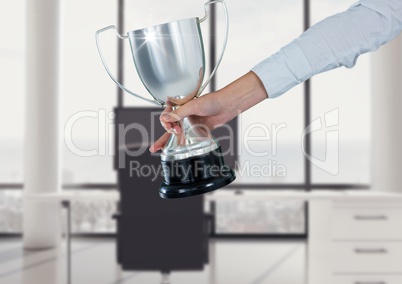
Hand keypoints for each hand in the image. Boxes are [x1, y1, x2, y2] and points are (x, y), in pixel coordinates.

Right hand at [149, 71, 268, 152]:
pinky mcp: (197, 129)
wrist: (225, 106)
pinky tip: (176, 149)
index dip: (166, 122)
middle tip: (166, 139)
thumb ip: (179, 113)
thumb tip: (166, 119)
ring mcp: (190, 123)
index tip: (170, 127)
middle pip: (169, 126)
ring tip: (161, 149)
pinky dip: (181, 143)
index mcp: (180, 106)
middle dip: (164, 135)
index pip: (166, 115)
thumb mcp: (193, 106)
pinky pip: (187, 137)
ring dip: (169, 140)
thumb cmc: (212, 101)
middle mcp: (183, 115)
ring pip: (176, 133)